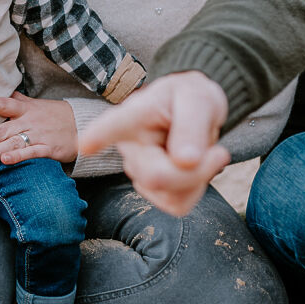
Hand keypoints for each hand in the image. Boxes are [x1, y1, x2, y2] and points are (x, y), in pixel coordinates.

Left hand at [0, 92, 76, 164]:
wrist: (82, 126)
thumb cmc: (54, 115)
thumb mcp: (35, 104)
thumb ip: (16, 100)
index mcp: (24, 109)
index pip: (2, 104)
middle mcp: (28, 122)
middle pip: (1, 130)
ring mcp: (38, 135)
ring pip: (11, 144)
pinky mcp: (48, 149)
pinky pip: (31, 153)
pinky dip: (18, 157)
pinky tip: (4, 161)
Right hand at [77, 71, 230, 216]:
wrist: (194, 111)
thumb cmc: (190, 98)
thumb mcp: (198, 98)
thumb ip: (192, 124)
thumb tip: (185, 161)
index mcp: (134, 116)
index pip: (115, 126)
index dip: (99, 136)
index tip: (85, 144)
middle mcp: (128, 145)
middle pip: (156, 176)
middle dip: (196, 171)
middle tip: (220, 152)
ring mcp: (137, 170)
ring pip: (170, 196)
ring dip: (199, 179)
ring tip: (201, 152)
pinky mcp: (151, 189)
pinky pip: (178, 205)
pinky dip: (196, 190)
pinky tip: (195, 169)